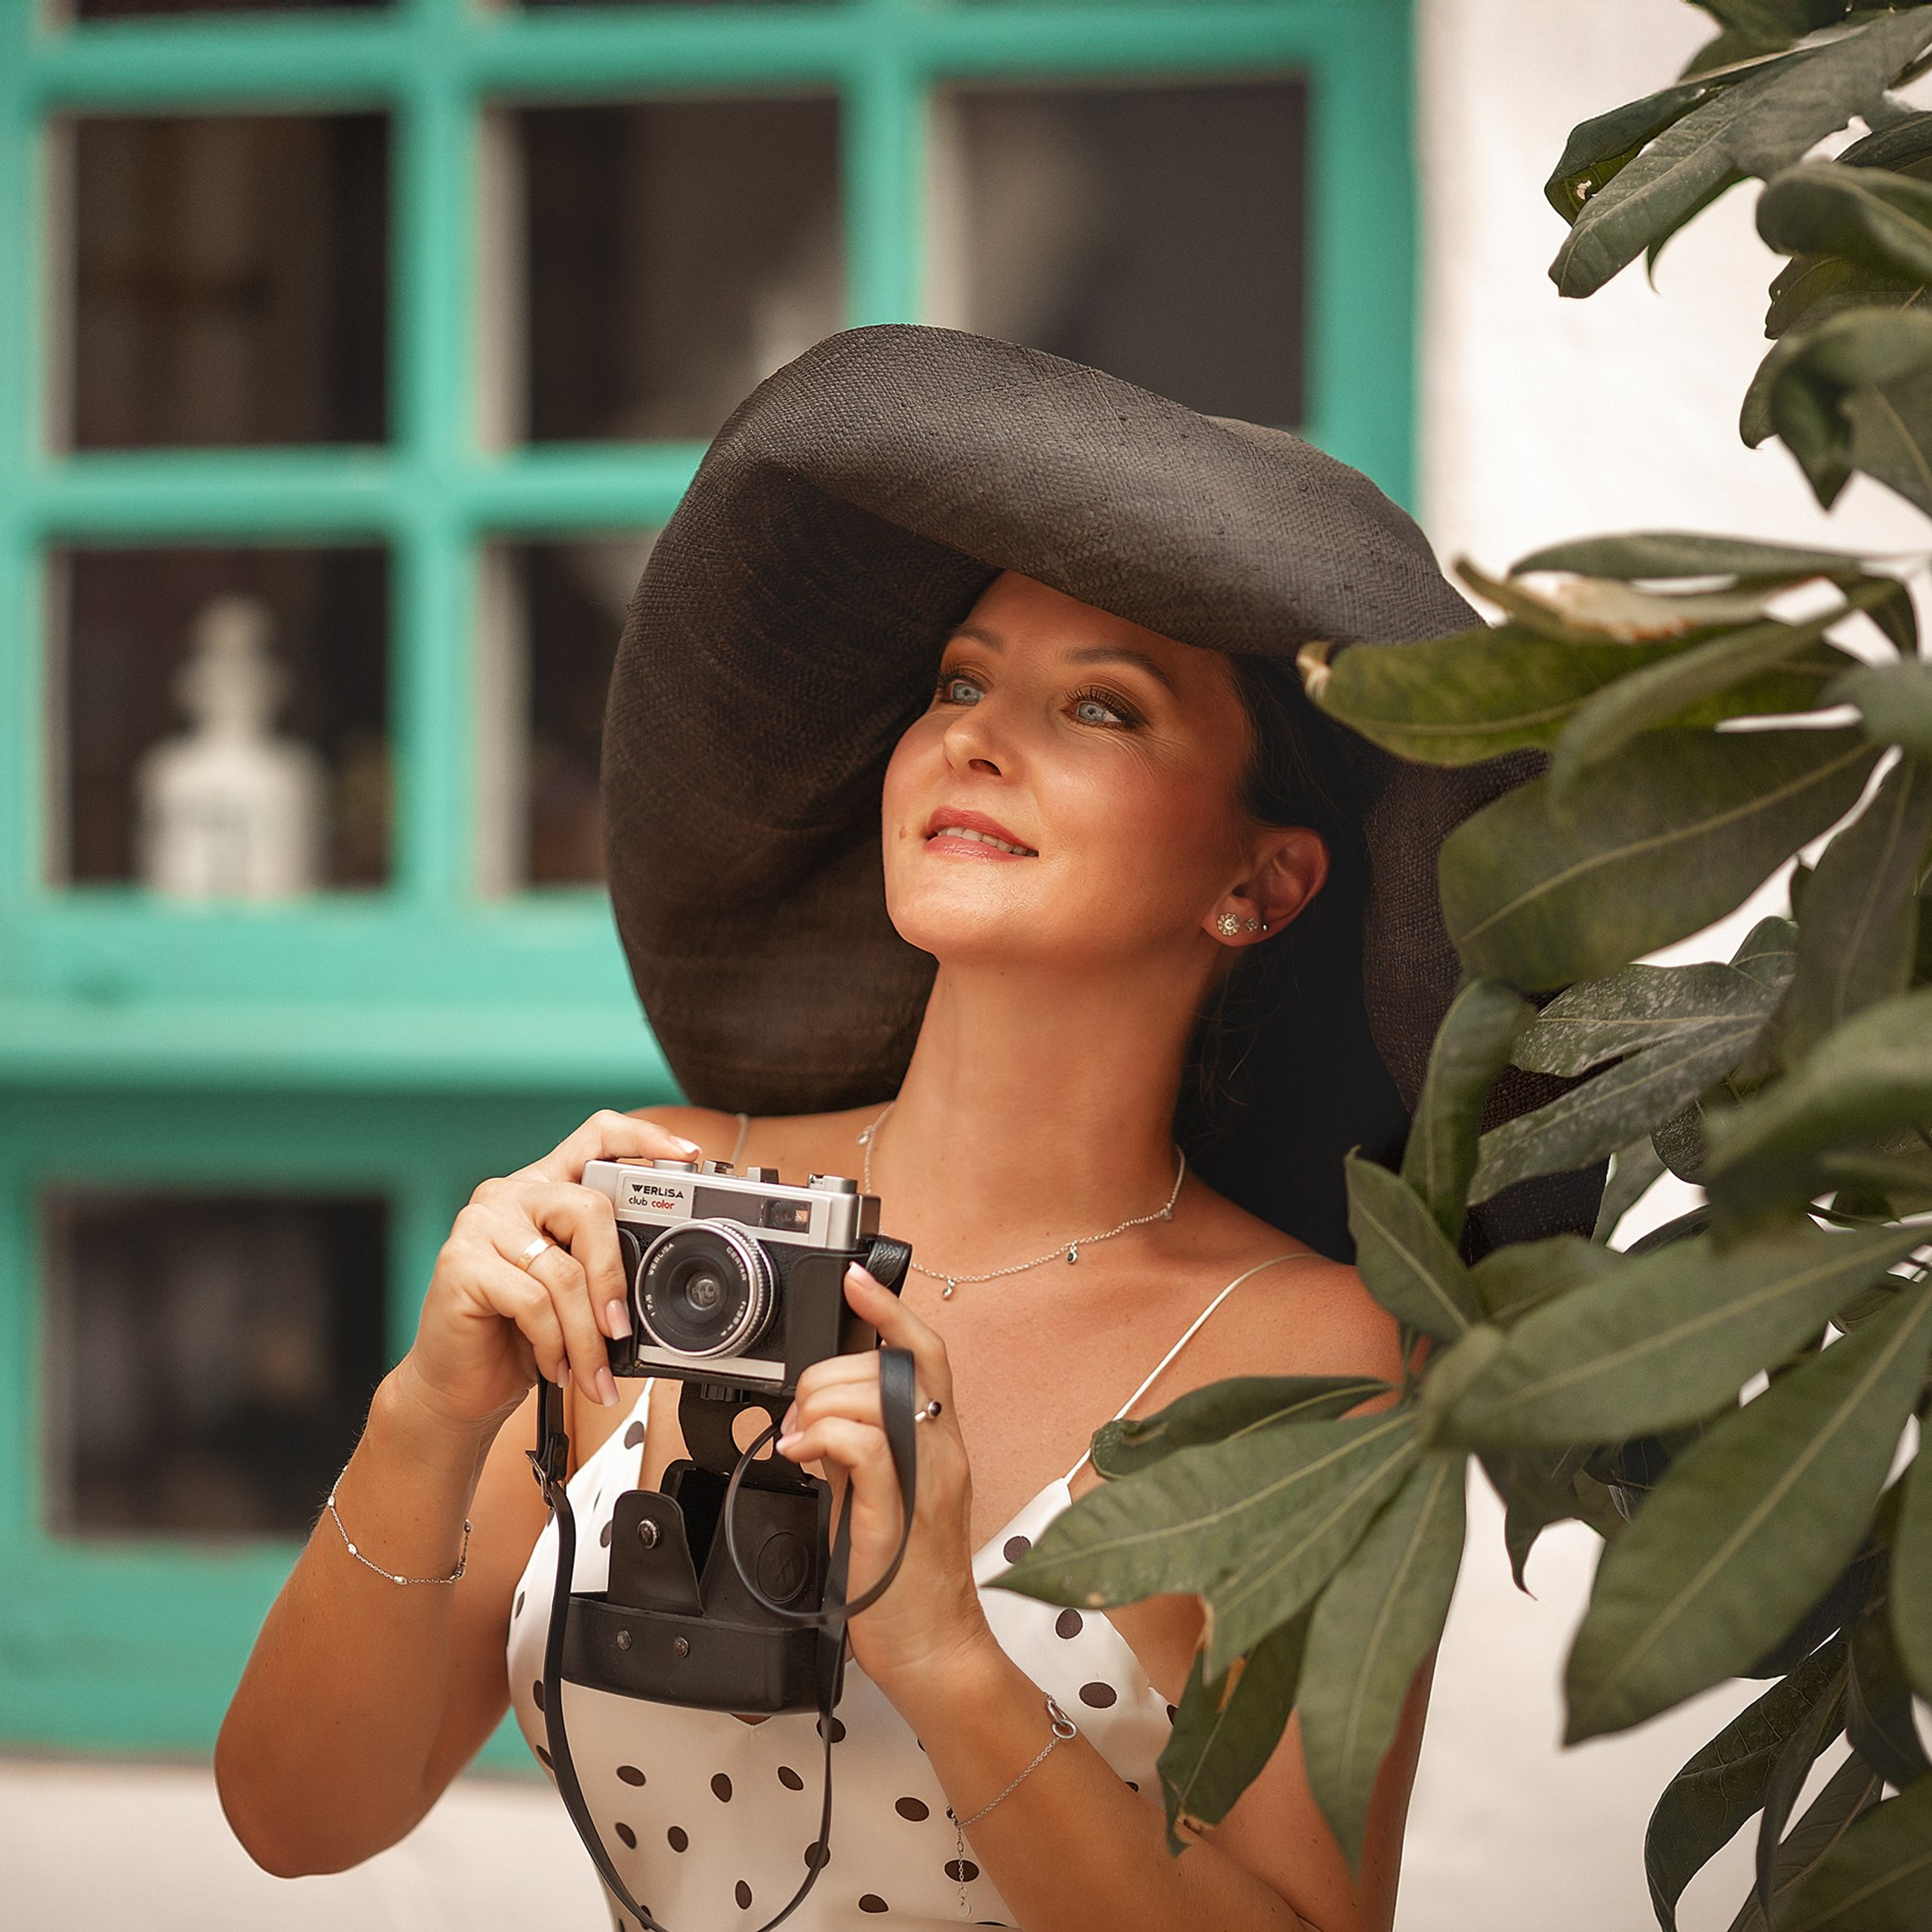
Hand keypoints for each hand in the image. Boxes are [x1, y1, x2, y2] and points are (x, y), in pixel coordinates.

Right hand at [397, 1110, 701, 1436]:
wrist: (457, 1386)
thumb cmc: (518, 1335)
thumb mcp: (573, 1291)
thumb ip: (602, 1265)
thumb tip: (659, 1278)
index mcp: (544, 1188)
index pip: (597, 1136)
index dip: (645, 1139)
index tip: (687, 1157)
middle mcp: (511, 1194)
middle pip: (590, 1209)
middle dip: (614, 1280)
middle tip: (620, 1330)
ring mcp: (480, 1224)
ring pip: (565, 1271)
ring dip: (586, 1335)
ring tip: (590, 1369)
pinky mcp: (461, 1262)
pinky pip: (534, 1301)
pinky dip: (553, 1343)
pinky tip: (552, 1364)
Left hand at [776, 1267, 995, 1693]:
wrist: (934, 1650)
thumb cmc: (906, 1579)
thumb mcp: (883, 1497)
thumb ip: (860, 1452)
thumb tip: (820, 1421)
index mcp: (941, 1443)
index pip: (928, 1354)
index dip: (893, 1309)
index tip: (856, 1279)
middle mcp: (941, 1452)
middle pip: (888, 1367)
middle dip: (828, 1373)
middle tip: (801, 1411)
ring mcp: (924, 1481)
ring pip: (874, 1396)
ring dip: (820, 1405)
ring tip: (801, 1440)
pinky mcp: (897, 1513)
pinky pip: (865, 1446)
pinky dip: (825, 1436)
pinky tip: (803, 1453)